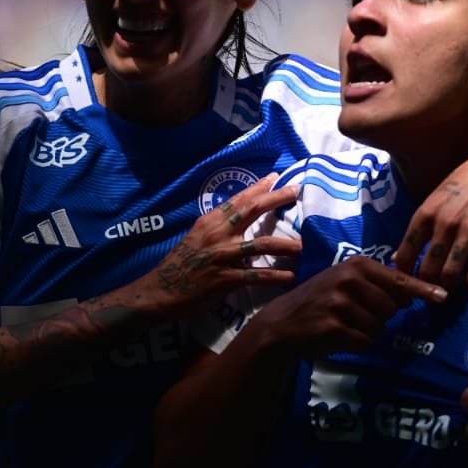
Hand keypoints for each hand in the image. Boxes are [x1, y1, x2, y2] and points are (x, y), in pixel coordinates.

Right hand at [139, 174, 301, 317]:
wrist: (161, 290)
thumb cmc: (181, 263)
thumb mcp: (197, 236)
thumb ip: (220, 226)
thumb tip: (242, 214)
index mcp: (210, 222)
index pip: (238, 199)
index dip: (258, 187)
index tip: (276, 177)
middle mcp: (218, 234)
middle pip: (252, 210)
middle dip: (277, 198)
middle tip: (296, 190)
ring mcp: (223, 256)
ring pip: (262, 244)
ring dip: (287, 244)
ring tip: (305, 246)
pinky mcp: (226, 279)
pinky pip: (257, 276)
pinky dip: (277, 276)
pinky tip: (292, 276)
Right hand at [254, 256, 445, 358]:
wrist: (282, 323)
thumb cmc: (319, 300)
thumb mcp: (345, 281)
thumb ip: (376, 283)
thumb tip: (411, 295)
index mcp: (357, 265)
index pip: (399, 279)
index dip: (423, 289)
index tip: (444, 296)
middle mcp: (350, 280)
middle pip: (392, 308)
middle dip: (381, 317)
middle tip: (356, 314)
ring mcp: (341, 303)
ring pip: (379, 327)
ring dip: (367, 332)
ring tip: (344, 324)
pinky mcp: (334, 327)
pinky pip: (365, 342)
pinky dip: (356, 344)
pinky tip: (338, 336)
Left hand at [392, 148, 467, 289]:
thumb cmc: (462, 183)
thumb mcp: (434, 200)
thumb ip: (417, 229)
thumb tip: (396, 258)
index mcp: (425, 214)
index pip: (406, 254)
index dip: (404, 275)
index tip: (409, 282)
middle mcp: (444, 224)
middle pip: (428, 270)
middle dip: (428, 285)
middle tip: (432, 289)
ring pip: (451, 275)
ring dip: (449, 286)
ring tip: (450, 285)